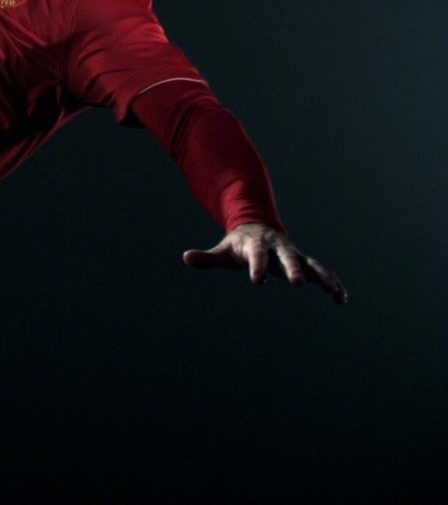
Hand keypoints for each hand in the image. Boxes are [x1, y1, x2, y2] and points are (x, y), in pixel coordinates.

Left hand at [183, 222, 348, 304]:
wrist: (257, 229)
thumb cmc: (238, 245)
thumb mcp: (222, 251)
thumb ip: (206, 257)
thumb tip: (186, 257)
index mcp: (256, 244)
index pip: (256, 255)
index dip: (256, 266)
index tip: (256, 282)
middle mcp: (278, 247)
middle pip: (286, 257)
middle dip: (292, 269)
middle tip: (296, 284)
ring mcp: (294, 254)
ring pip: (311, 264)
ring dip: (323, 277)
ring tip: (334, 293)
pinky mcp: (304, 262)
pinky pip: (321, 271)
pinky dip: (331, 283)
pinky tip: (341, 299)